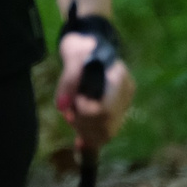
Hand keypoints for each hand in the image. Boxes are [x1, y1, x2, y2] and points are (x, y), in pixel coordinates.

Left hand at [53, 31, 132, 150]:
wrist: (88, 43)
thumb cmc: (82, 46)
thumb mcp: (72, 56)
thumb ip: (68, 80)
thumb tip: (61, 105)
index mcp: (119, 78)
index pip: (106, 109)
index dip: (86, 112)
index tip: (74, 102)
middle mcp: (125, 93)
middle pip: (106, 124)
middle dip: (83, 124)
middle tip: (68, 112)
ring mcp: (122, 104)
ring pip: (107, 133)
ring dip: (85, 132)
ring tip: (72, 117)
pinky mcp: (115, 111)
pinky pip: (106, 132)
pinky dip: (91, 138)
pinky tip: (79, 143)